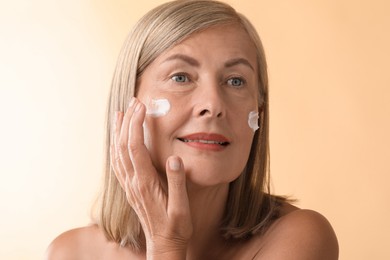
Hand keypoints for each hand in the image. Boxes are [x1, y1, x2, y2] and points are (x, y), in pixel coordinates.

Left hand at [110, 97, 192, 257]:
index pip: (136, 148)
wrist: (163, 245)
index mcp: (145, 184)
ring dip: (118, 132)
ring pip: (117, 153)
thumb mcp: (182, 208)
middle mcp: (133, 183)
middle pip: (124, 146)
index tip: (141, 107)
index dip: (136, 125)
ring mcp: (129, 186)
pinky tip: (118, 140)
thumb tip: (174, 159)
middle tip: (133, 102)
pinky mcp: (130, 188)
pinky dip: (116, 146)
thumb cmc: (176, 227)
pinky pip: (118, 163)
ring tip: (120, 114)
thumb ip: (177, 183)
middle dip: (127, 121)